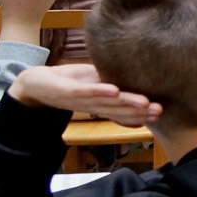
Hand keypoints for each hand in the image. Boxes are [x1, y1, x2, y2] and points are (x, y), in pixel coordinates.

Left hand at [8, 65, 161, 126]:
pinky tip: (114, 90)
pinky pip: (85, 92)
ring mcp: (80, 99)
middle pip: (119, 110)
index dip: (142, 114)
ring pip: (106, 103)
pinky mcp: (67, 90)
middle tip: (159, 111)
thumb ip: (114, 85)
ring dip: (126, 104)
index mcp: (101, 105)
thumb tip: (138, 85)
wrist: (35, 84)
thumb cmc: (70, 82)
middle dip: (139, 111)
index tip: (161, 113)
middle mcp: (93, 105)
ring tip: (145, 103)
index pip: (124, 111)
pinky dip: (100, 91)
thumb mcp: (96, 82)